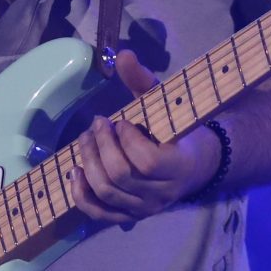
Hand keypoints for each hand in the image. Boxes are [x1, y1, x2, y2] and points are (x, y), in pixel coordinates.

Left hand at [68, 53, 215, 226]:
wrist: (195, 165)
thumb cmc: (177, 130)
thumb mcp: (166, 104)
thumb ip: (143, 81)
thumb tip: (122, 54)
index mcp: (179, 166)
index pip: (148, 161)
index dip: (127, 139)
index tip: (121, 121)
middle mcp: (163, 194)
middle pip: (121, 176)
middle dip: (101, 146)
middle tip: (97, 125)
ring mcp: (145, 209)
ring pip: (107, 193)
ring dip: (89, 162)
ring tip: (85, 140)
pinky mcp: (128, 217)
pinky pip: (98, 214)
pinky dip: (81, 194)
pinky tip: (75, 171)